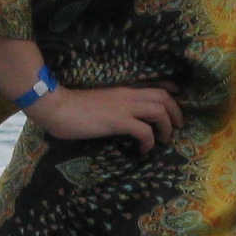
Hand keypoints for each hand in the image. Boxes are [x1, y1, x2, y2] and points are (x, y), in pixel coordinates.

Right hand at [26, 84, 183, 152]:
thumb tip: (125, 118)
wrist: (57, 106)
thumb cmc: (72, 106)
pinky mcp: (119, 121)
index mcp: (124, 89)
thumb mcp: (100, 101)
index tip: (178, 102)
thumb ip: (115, 105)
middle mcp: (128, 95)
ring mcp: (124, 107)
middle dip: (176, 113)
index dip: (171, 93)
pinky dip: (150, 142)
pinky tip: (143, 150)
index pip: (156, 85)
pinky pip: (145, 131)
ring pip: (159, 111)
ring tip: (165, 140)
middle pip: (164, 98)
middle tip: (177, 128)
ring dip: (167, 128)